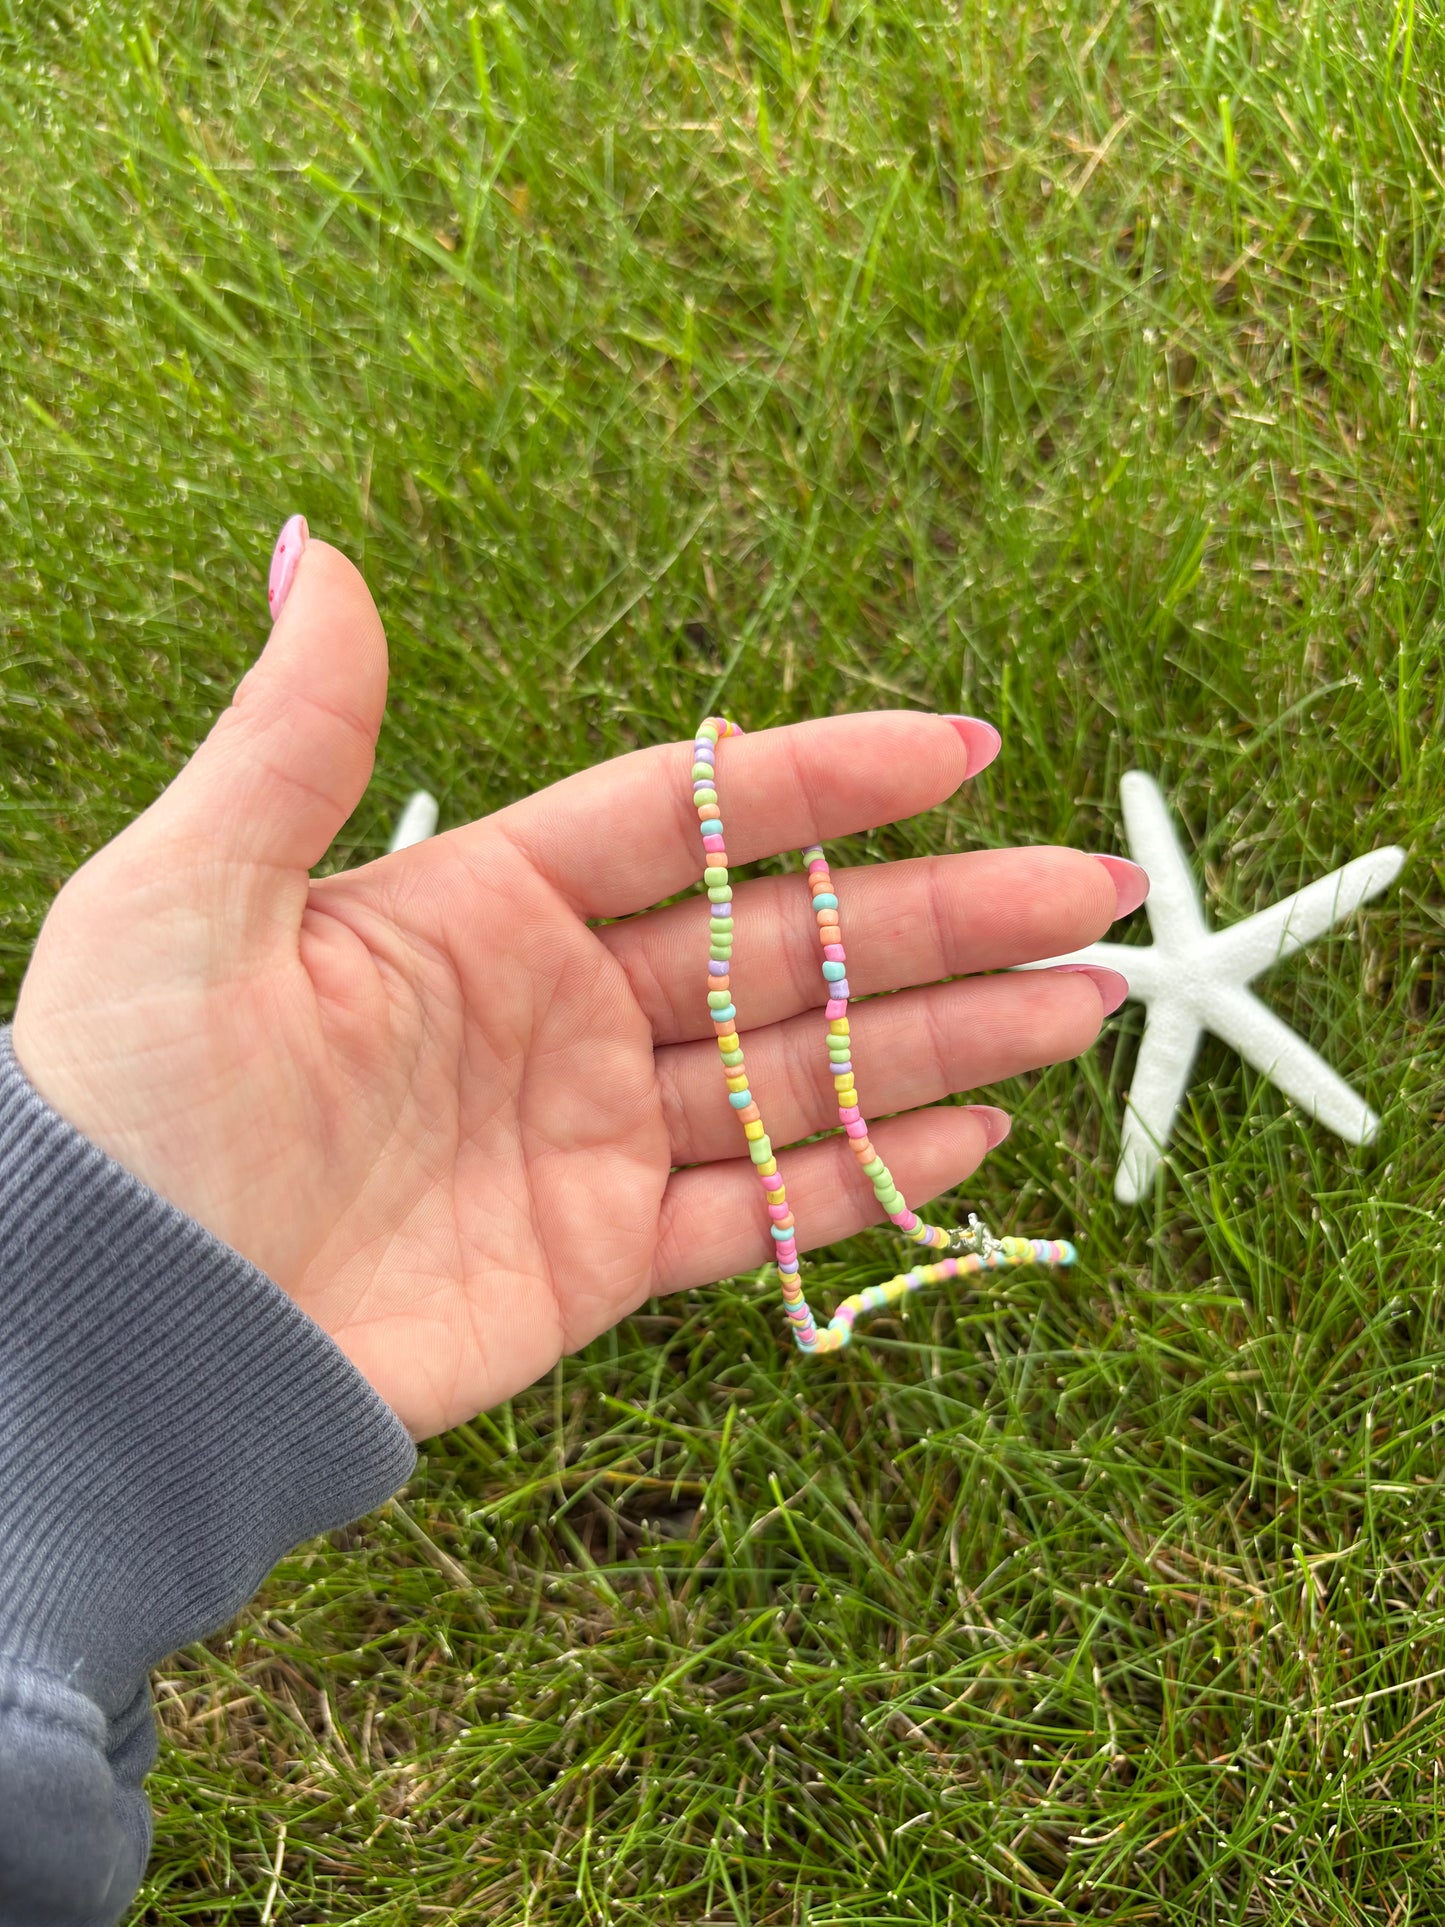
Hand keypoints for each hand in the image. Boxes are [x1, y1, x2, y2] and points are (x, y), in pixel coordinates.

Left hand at [12, 530, 1138, 1437]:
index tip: (961, 747)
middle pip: (782, 945)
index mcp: (481, 905)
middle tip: (1092, 892)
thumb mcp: (187, 893)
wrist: (109, 1336)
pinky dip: (864, 1181)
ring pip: (796, 1074)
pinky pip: (754, 1212)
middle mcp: (554, 1010)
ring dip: (942, 1040)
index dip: (827, 779)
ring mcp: (585, 1136)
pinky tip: (973, 1135)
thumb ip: (295, 738)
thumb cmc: (122, 1104)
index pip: (692, 817)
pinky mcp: (593, 1259)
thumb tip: (320, 553)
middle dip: (941, 918)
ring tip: (1081, 1001)